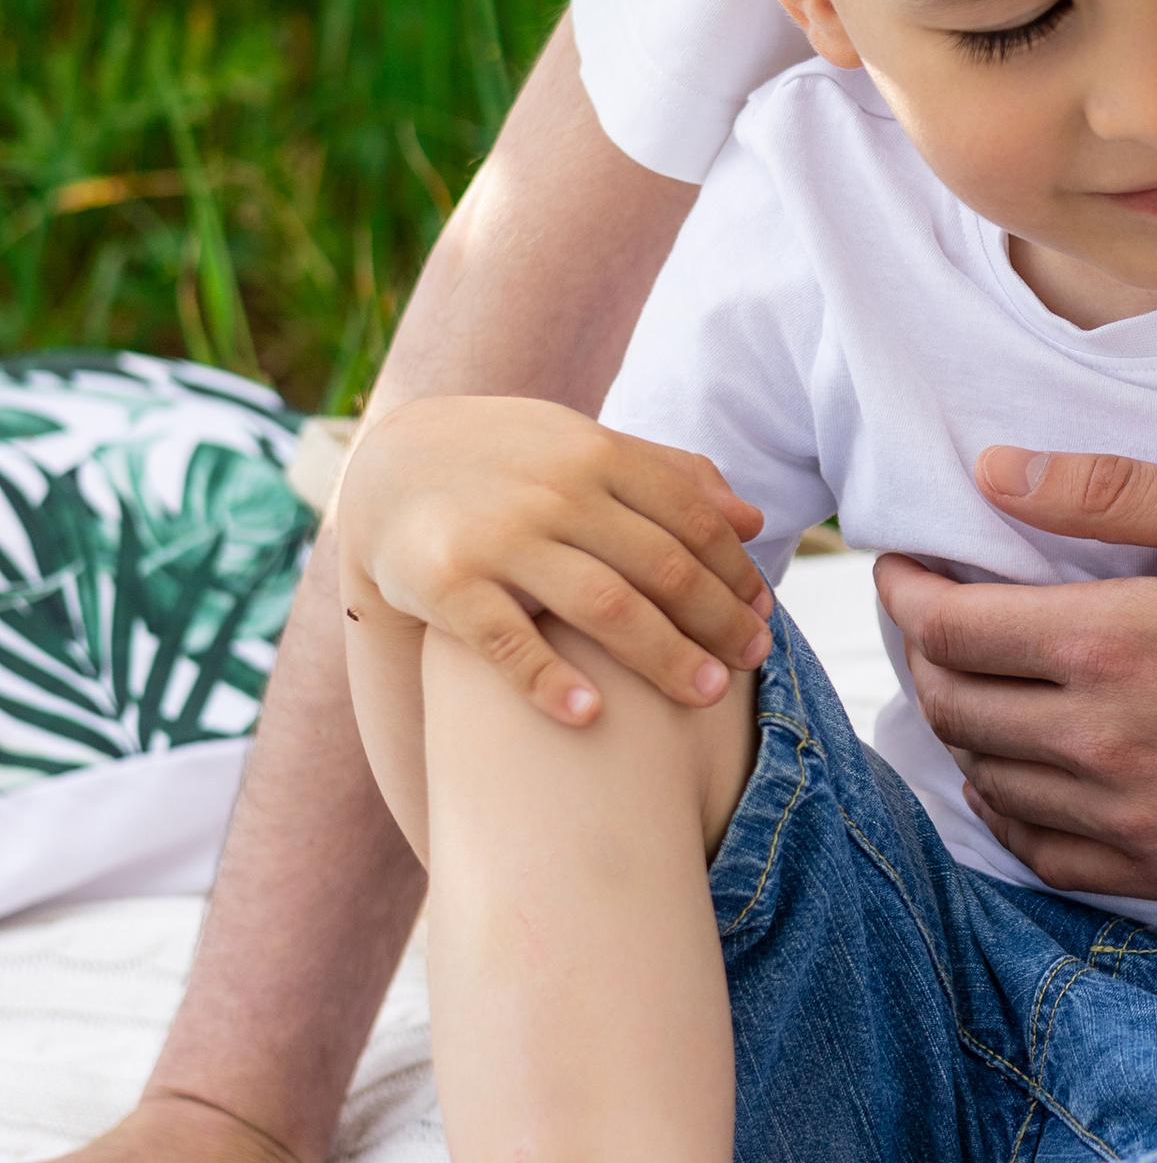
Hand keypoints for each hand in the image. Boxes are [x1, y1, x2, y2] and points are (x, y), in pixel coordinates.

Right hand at [337, 395, 772, 724]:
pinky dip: (550, 681)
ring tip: (707, 696)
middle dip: (718, 620)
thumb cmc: (510, 464)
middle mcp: (556, 493)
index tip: (763, 613)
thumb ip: (667, 476)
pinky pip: (508, 642)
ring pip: (605, 606)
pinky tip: (591, 716)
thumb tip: (751, 519)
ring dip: (665, 656)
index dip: (735, 572)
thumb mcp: (584, 447)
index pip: (692, 521)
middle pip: (662, 567)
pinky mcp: (448, 584)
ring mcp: (501, 538)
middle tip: (754, 660)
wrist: (387, 467)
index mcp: (597, 455)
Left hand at [876, 447, 1156, 901]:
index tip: (907, 566)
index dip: (908, 593)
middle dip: (927, 653)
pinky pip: (1040, 853)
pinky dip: (1006, 809)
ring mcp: (1135, 820)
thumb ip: (1111, 492)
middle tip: (939, 616)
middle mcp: (1107, 744)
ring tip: (979, 680)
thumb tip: (994, 470)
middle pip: (954, 706)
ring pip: (987, 780)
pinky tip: (1019, 771)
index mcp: (1116, 646)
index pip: (951, 627)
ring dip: (962, 727)